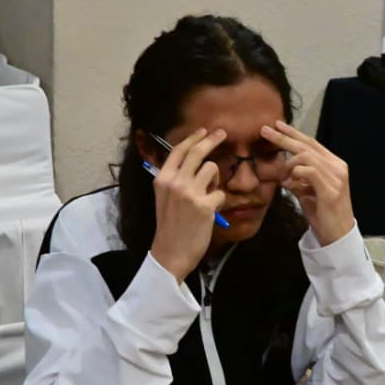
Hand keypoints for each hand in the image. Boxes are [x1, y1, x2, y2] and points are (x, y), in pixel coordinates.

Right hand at [148, 128, 226, 280]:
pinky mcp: (205, 205)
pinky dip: (218, 201)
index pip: (178, 150)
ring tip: (207, 195)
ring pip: (212, 169)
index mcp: (162, 179)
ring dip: (215, 179)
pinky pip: (220, 193)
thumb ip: (174, 179)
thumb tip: (193, 162)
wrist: (170, 253)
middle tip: (222, 133)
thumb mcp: (163, 198)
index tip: (203, 131)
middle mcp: (175, 182)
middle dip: (212, 139)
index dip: (193, 138)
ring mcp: (190, 193)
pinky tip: (209, 213)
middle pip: (198, 152)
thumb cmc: (169, 226)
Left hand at [260, 120, 354, 245]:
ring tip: (282, 178)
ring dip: (288, 165)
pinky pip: (308, 172)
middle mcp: (337, 167)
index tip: (277, 125)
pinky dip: (294, 175)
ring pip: (306, 157)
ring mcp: (336, 178)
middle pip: (307, 145)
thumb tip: (284, 173)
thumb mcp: (308, 193)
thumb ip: (299, 179)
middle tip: (265, 131)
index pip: (312, 143)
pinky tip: (289, 185)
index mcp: (334, 164)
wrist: (337, 236)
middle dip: (283, 137)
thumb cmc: (323, 214)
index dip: (293, 133)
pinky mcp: (331, 190)